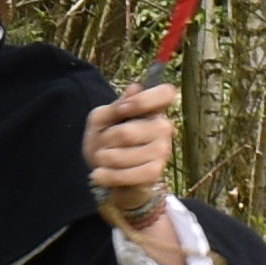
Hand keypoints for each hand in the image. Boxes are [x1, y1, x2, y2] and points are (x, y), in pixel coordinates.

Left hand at [84, 81, 182, 227]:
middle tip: (101, 144)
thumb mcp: (101, 119)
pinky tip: (99, 174)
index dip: (143, 100)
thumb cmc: (106, 141)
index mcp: (152, 109)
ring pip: (126, 154)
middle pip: (127, 133)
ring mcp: (162, 150)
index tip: (121, 110)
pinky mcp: (155, 172)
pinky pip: (130, 174)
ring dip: (105, 158)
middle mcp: (163, 127)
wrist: (107, 172)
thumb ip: (114, 106)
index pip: (165, 93)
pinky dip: (110, 175)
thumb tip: (135, 88)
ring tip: (101, 159)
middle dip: (106, 140)